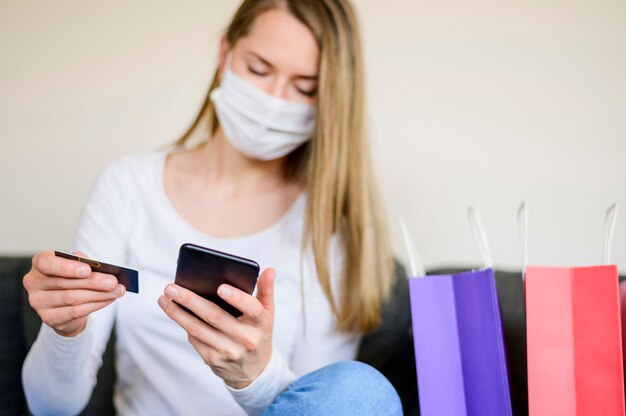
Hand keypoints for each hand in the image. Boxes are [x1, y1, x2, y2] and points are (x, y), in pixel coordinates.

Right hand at [23, 251, 125, 336]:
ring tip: (117, 291)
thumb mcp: (76, 265)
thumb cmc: (72, 277)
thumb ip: (83, 262)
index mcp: (40, 263)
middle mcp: (34, 282)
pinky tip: (109, 299)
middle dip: (94, 282)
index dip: (68, 268)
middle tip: (114, 282)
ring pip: (73, 299)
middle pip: (66, 283)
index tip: (88, 270)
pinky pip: (75, 312)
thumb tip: (98, 267)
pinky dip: (96, 305)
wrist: (64, 303)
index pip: (47, 263)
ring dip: (99, 295)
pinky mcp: (48, 318)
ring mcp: (38, 302)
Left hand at [158, 268, 275, 388]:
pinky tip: (174, 312)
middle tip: (172, 287)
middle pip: (215, 317)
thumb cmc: (258, 332)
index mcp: (261, 323)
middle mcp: (246, 339)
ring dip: (178, 313)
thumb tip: (269, 270)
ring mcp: (228, 351)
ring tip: (164, 298)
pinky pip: (195, 339)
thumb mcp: (267, 313)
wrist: (254, 369)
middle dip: (191, 301)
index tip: (220, 287)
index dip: (237, 298)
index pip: (252, 309)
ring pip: (198, 329)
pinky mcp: (213, 360)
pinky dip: (184, 324)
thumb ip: (266, 290)